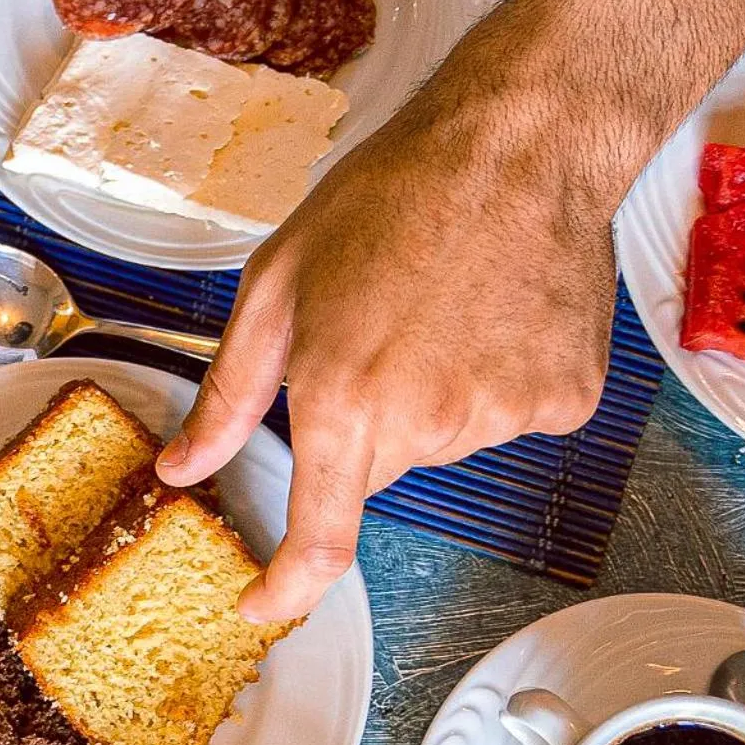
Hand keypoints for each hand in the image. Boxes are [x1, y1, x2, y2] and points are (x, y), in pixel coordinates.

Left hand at [156, 75, 615, 622]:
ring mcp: (504, 413)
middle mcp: (429, 421)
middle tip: (376, 333)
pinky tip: (491, 315)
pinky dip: (494, 380)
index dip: (289, 587)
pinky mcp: (563, 399)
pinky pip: (506, 417)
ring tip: (439, 308)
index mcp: (347, 401)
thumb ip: (228, 394)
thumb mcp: (276, 288)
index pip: (321, 539)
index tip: (267, 602)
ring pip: (441, 442)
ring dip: (429, 395)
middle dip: (363, 421)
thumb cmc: (391, 198)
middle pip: (376, 470)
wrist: (521, 142)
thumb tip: (182, 466)